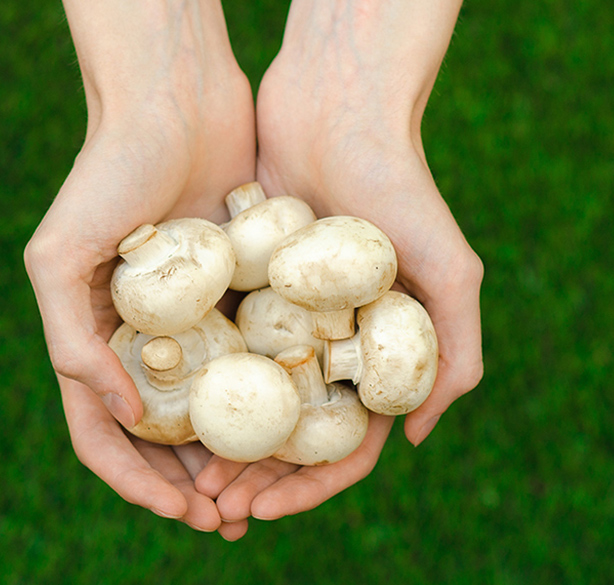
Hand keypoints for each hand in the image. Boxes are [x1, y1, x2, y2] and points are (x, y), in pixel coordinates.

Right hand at [24, 71, 255, 532]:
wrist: (176, 100)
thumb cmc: (106, 172)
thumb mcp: (60, 257)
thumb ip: (72, 341)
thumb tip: (123, 417)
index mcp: (95, 340)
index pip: (106, 434)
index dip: (138, 482)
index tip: (184, 512)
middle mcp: (145, 339)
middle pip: (165, 435)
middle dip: (193, 485)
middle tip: (233, 519)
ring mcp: (195, 319)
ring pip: (217, 407)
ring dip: (237, 455)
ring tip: (270, 491)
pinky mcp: (242, 291)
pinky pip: (257, 355)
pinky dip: (272, 395)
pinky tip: (303, 423)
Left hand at [194, 0, 481, 527]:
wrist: (336, 104)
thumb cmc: (401, 184)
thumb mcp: (448, 269)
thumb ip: (453, 353)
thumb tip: (416, 438)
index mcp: (375, 351)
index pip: (345, 442)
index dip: (309, 485)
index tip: (264, 509)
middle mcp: (327, 338)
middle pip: (287, 430)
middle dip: (255, 476)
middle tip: (214, 504)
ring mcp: (280, 311)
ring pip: (243, 395)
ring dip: (218, 439)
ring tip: (184, 470)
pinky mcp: (240, 278)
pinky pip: (213, 338)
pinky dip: (193, 378)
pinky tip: (161, 406)